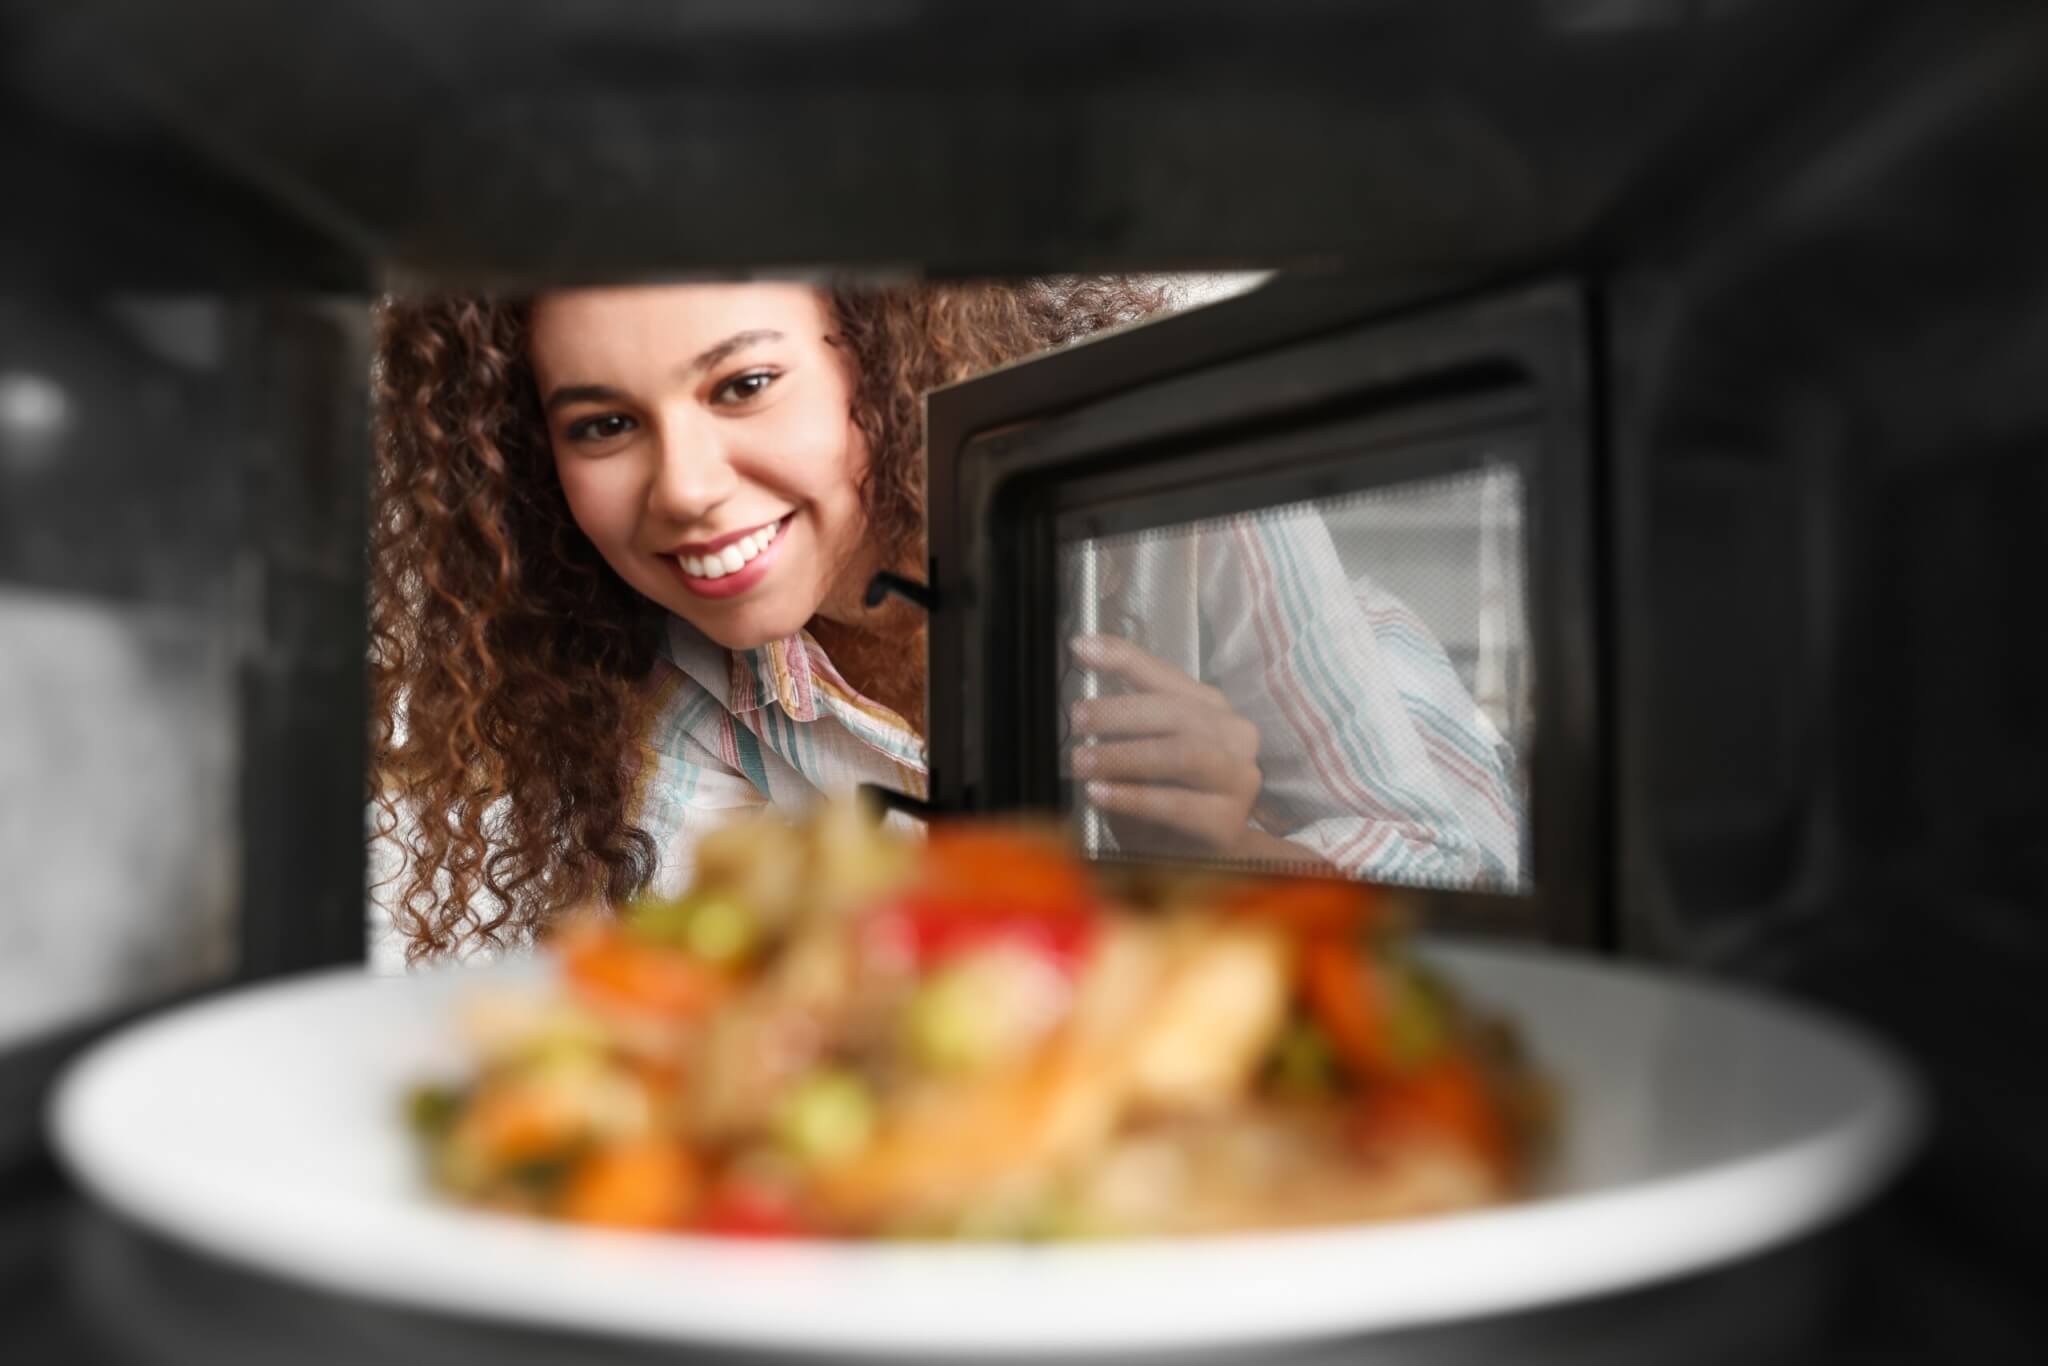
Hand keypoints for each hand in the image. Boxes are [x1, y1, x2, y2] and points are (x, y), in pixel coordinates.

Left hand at [1066, 633, 1262, 853]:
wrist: (1202, 861)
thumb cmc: (1165, 800)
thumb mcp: (1140, 755)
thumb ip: (1123, 726)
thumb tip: (1079, 702)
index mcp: (1211, 709)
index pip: (1164, 675)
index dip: (1122, 657)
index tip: (1080, 648)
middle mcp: (1234, 736)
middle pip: (1175, 713)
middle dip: (1119, 713)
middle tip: (1077, 718)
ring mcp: (1238, 779)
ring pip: (1182, 753)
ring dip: (1125, 755)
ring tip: (1082, 761)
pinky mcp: (1228, 821)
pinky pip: (1177, 803)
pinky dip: (1134, 797)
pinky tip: (1101, 795)